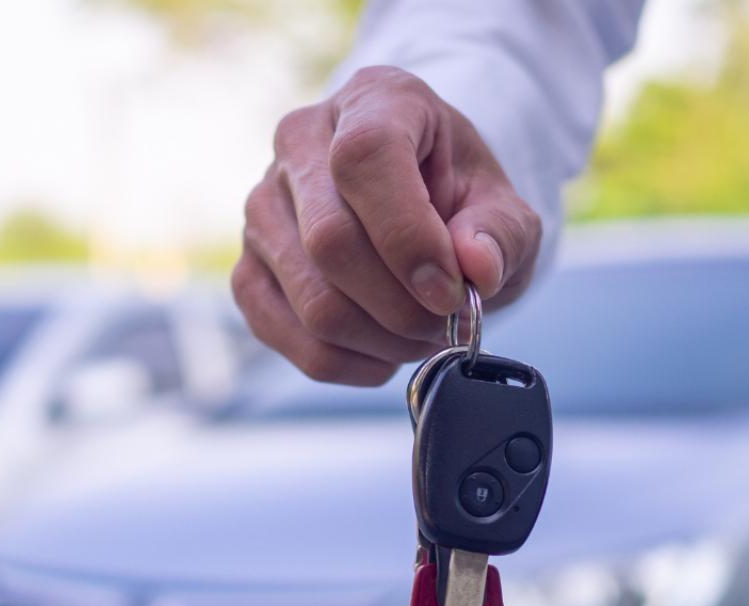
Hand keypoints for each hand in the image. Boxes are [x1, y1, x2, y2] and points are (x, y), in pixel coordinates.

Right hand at [232, 66, 541, 385]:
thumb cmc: (458, 202)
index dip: (409, 236)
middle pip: (331, 242)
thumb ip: (502, 233)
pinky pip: (286, 336)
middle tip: (449, 324)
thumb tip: (477, 268)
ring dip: (381, 340)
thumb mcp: (502, 207)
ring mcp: (262, 208)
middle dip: (403, 306)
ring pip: (312, 300)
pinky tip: (382, 351)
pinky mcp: (246, 269)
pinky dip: (346, 362)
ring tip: (421, 335)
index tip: (452, 289)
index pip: (364, 160)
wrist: (418, 212)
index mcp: (371, 100)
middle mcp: (299, 144)